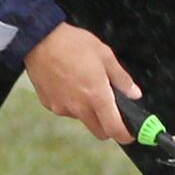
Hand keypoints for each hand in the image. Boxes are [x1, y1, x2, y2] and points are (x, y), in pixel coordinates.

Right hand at [26, 23, 134, 142]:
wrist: (40, 40)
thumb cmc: (73, 44)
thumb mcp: (105, 56)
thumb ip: (122, 79)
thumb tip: (134, 93)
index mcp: (97, 96)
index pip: (114, 129)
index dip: (125, 135)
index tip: (129, 133)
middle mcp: (79, 107)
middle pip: (99, 131)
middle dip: (108, 126)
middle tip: (111, 110)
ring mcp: (62, 107)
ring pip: (82, 119)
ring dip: (88, 111)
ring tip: (85, 86)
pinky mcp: (49, 104)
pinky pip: (66, 110)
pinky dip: (72, 103)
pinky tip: (69, 84)